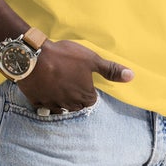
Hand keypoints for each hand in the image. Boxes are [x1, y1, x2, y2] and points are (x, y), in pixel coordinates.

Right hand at [17, 40, 132, 110]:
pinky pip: (44, 106)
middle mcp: (70, 105)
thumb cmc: (65, 57)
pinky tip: (45, 90)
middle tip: (71, 85)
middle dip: (76, 99)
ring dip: (62, 101)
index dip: (88, 92)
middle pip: (77, 107)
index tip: (84, 83)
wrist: (33, 56)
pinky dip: (46, 101)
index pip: (91, 101)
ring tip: (59, 88)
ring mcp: (53, 104)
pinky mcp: (37, 101)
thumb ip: (110, 70)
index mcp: (85, 96)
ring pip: (61, 109)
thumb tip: (131, 76)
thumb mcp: (91, 60)